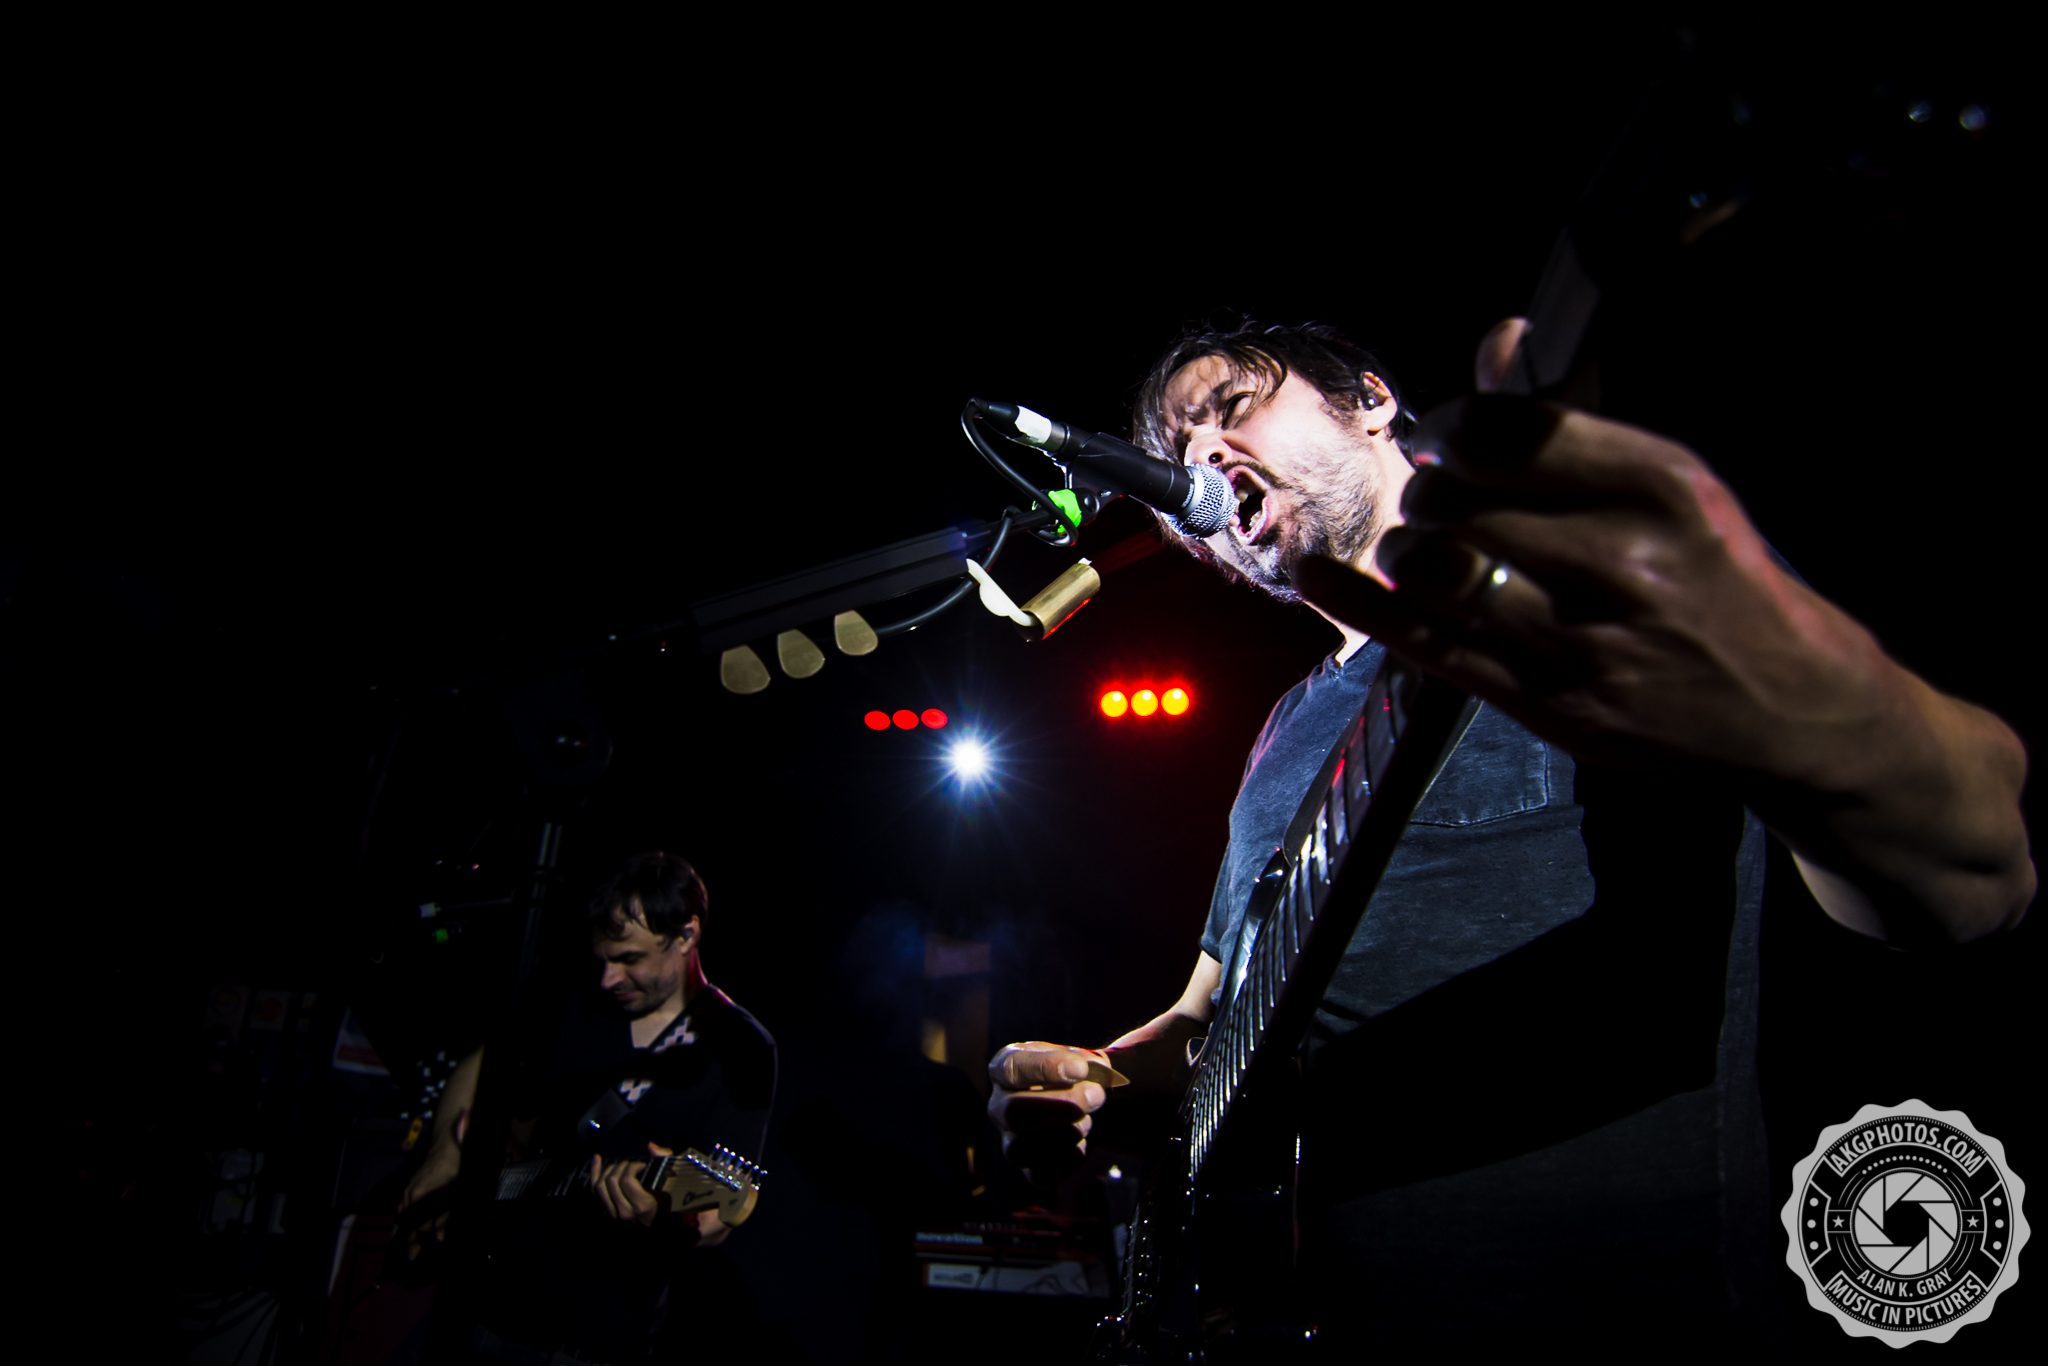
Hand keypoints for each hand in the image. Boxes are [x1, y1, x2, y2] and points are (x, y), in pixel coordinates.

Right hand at [397, 1107, 466, 1260]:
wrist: (448, 1144)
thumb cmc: (456, 1169)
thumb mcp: (456, 1194)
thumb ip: (446, 1217)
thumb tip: (438, 1238)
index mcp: (419, 1199)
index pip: (413, 1227)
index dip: (415, 1240)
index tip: (415, 1254)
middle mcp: (409, 1196)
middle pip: (404, 1223)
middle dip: (408, 1239)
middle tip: (412, 1255)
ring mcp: (408, 1190)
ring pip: (402, 1215)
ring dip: (406, 1230)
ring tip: (410, 1245)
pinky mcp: (410, 1186)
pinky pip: (402, 1207)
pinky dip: (405, 1218)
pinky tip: (409, 1224)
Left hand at [591, 1142, 672, 1226]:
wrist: (654, 1226)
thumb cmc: (663, 1207)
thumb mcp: (670, 1187)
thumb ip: (664, 1163)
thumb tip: (651, 1147)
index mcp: (641, 1206)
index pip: (627, 1180)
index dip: (633, 1167)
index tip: (641, 1166)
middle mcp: (624, 1211)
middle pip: (612, 1181)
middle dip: (621, 1167)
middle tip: (631, 1165)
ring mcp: (612, 1214)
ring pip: (600, 1186)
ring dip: (609, 1170)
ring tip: (619, 1167)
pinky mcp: (604, 1212)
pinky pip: (593, 1191)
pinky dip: (594, 1173)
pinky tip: (597, 1159)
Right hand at [987, 1042, 1109, 1187]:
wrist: (1084, 1103)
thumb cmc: (1075, 1074)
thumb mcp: (1077, 1057)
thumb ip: (1085, 1060)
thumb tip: (1096, 1069)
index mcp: (1004, 1070)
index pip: (1012, 1069)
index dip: (1045, 1068)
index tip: (1081, 1069)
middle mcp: (999, 1106)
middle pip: (1013, 1112)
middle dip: (1061, 1105)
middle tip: (1096, 1096)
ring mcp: (1010, 1140)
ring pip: (1019, 1150)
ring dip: (1064, 1134)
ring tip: (1086, 1121)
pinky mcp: (1028, 1168)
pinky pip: (1040, 1176)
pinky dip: (1067, 1160)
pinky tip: (1082, 1142)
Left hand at [1298, 321, 1904, 785]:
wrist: (1792, 710)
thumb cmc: (1720, 580)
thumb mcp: (1674, 486)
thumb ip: (1573, 421)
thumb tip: (1497, 338)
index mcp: (1664, 486)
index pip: (1510, 431)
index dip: (1451, 427)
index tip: (1443, 435)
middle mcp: (1627, 561)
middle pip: (1463, 502)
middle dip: (1428, 494)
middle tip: (1435, 501)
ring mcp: (1586, 643)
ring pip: (1440, 573)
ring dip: (1403, 550)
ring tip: (1419, 547)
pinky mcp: (1553, 708)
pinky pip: (1428, 647)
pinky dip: (1357, 605)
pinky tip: (1312, 574)